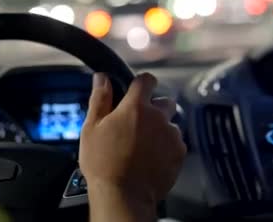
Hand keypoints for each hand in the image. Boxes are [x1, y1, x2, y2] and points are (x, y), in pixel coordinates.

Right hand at [79, 73, 185, 221]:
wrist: (123, 195)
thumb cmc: (102, 162)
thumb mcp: (92, 128)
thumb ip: (100, 99)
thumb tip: (102, 77)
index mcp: (136, 106)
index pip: (147, 80)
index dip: (142, 84)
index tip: (137, 92)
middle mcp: (158, 117)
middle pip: (164, 102)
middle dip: (155, 109)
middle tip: (138, 125)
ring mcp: (172, 135)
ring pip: (170, 124)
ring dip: (161, 130)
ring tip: (144, 147)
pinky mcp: (180, 153)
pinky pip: (176, 143)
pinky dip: (167, 148)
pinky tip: (152, 159)